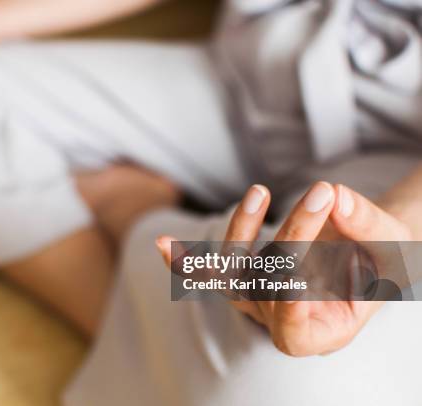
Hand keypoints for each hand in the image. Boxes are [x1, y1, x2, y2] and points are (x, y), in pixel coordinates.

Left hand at [157, 182, 411, 355]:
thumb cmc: (382, 255)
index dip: (287, 309)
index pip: (292, 331)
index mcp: (321, 331)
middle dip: (297, 236)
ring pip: (234, 272)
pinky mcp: (244, 276)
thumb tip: (334, 196)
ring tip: (260, 193)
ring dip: (242, 231)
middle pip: (269, 286)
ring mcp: (258, 298)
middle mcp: (282, 319)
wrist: (368, 249)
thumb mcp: (389, 243)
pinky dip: (184, 259)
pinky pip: (208, 270)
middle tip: (324, 194)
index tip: (294, 279)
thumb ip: (367, 225)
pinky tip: (161, 242)